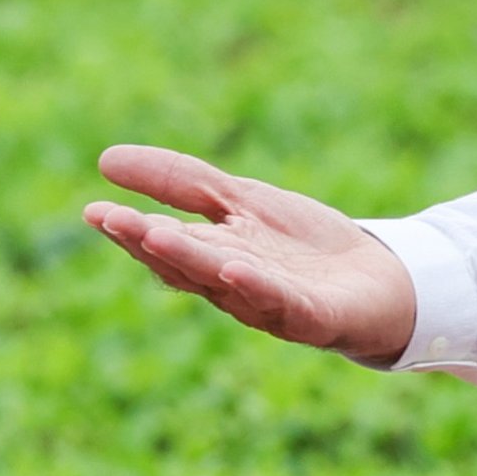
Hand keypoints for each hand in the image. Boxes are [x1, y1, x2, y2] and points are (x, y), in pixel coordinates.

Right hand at [82, 144, 416, 363]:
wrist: (382, 278)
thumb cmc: (303, 245)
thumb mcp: (242, 201)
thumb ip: (183, 184)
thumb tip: (106, 159)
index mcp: (212, 257)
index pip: (164, 245)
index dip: (129, 231)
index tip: (94, 209)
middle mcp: (234, 284)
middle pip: (186, 265)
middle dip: (149, 244)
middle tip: (114, 220)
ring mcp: (272, 302)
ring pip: (224, 284)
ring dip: (191, 261)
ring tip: (159, 236)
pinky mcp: (314, 316)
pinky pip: (281, 303)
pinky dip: (256, 286)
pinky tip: (234, 266)